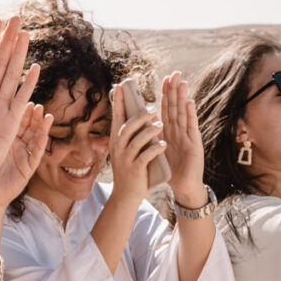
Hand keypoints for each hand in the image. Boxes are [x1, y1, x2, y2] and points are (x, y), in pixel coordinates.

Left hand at [0, 17, 39, 190]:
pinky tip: (34, 67)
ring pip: (11, 76)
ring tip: (24, 33)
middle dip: (7, 41)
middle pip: (0, 63)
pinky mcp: (10, 124)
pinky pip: (20, 100)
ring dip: (18, 55)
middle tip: (15, 17)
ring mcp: (0, 110)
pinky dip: (27, 84)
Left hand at [0, 103, 52, 205]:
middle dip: (34, 116)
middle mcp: (15, 144)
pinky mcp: (27, 168)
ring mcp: (22, 156)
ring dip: (42, 127)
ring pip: (35, 138)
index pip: (14, 118)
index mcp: (3, 136)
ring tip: (46, 115)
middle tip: (37, 105)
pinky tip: (44, 134)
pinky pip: (36, 154)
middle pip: (28, 126)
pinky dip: (41, 144)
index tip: (23, 98)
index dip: (20, 109)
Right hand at [108, 83, 165, 206]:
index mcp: (116, 140)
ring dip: (149, 131)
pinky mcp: (135, 170)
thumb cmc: (130, 169)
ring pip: (136, 141)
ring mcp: (125, 159)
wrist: (126, 195)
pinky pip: (145, 157)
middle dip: (139, 116)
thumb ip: (131, 134)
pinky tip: (163, 145)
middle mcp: (118, 148)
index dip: (119, 101)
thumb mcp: (126, 150)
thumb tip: (138, 115)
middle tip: (153, 109)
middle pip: (126, 127)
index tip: (120, 85)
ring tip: (161, 125)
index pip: (116, 117)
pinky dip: (155, 150)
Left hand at [160, 72, 205, 202]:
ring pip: (183, 114)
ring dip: (182, 97)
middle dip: (174, 91)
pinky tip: (189, 102)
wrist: (184, 186)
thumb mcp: (158, 150)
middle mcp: (179, 131)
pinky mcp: (194, 145)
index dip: (165, 94)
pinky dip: (190, 115)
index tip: (165, 78)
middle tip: (175, 73)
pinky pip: (191, 128)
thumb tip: (141, 123)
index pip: (166, 109)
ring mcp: (187, 136)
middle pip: (176, 107)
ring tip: (181, 82)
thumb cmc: (171, 169)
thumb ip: (153, 137)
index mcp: (169, 132)